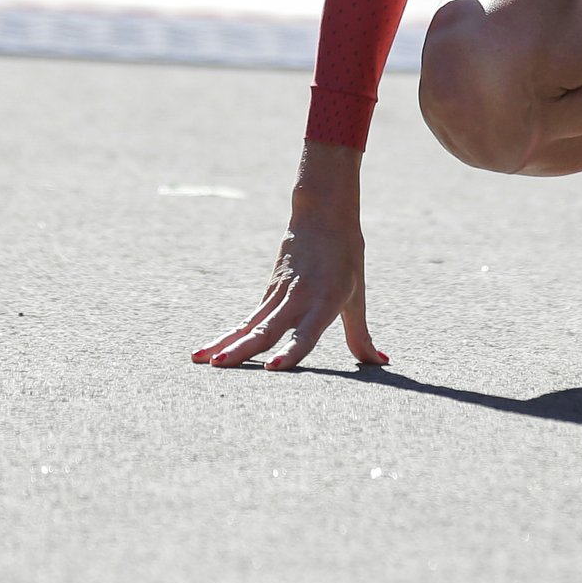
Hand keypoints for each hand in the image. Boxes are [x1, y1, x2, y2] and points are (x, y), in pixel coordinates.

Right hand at [191, 143, 387, 370]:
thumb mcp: (356, 296)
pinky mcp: (267, 292)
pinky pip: (246, 320)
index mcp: (324, 302)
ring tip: (201, 360)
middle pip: (267, 329)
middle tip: (220, 365)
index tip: (273, 369)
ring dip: (226, 343)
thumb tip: (379, 361)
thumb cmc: (346, 257)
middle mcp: (298, 300)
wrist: (322, 213)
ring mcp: (278, 295)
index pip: (305, 334)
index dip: (290, 352)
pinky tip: (207, 352)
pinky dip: (227, 335)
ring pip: (249, 324)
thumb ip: (360, 335)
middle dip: (243, 349)